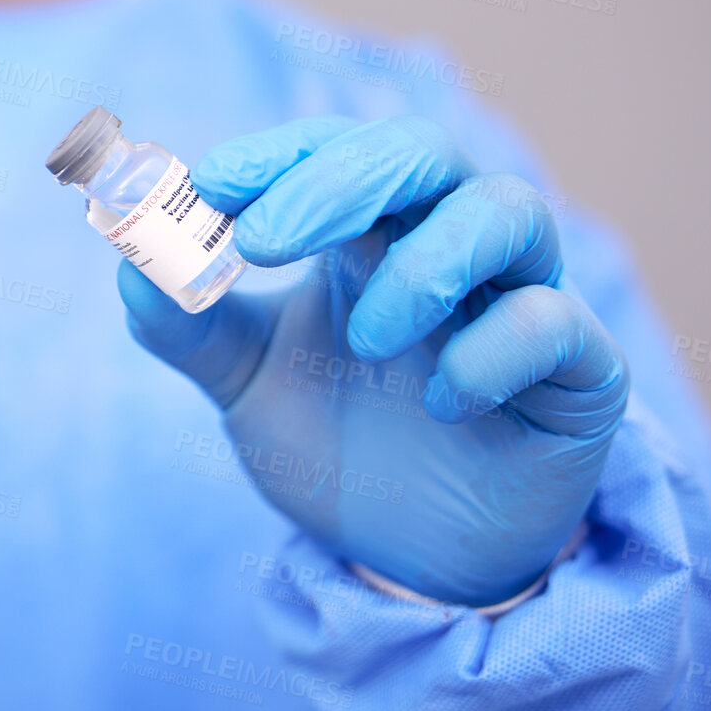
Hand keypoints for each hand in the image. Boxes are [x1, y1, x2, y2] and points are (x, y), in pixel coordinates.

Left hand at [120, 115, 627, 605]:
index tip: (209, 183)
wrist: (411, 561)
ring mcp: (519, 298)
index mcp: (367, 232)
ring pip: (507, 211)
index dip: (277, 153)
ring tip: (364, 341)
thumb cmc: (337, 446)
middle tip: (262, 242)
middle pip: (419, 152)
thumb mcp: (245, 385)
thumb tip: (132, 266)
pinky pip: (553, 322)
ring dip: (422, 262)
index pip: (332, 149)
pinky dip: (490, 351)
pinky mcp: (578, 372)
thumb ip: (188, 326)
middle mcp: (448, 245)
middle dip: (336, 182)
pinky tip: (443, 404)